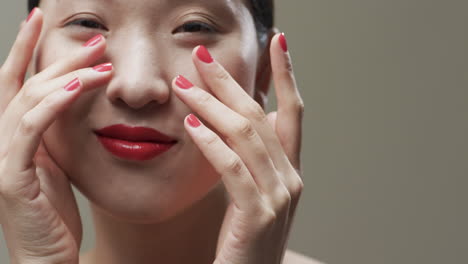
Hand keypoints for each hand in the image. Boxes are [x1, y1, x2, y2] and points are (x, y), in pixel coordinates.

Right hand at [0, 8, 111, 263]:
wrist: (45, 256)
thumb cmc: (53, 211)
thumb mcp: (55, 162)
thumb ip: (54, 131)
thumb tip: (72, 97)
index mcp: (12, 134)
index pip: (15, 81)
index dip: (25, 48)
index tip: (42, 18)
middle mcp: (0, 139)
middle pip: (27, 84)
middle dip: (59, 58)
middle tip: (95, 41)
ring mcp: (2, 156)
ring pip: (30, 101)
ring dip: (66, 76)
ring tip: (101, 63)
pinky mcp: (11, 176)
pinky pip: (31, 130)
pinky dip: (52, 105)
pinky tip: (75, 88)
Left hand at [172, 32, 303, 263]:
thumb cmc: (244, 239)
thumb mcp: (253, 194)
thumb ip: (252, 158)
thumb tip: (240, 119)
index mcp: (290, 171)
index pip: (293, 112)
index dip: (288, 75)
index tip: (278, 41)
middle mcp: (291, 179)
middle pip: (260, 116)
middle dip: (231, 82)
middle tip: (202, 57)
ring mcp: (277, 197)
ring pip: (244, 135)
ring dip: (211, 106)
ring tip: (183, 85)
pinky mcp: (257, 215)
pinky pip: (232, 168)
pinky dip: (211, 143)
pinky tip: (190, 127)